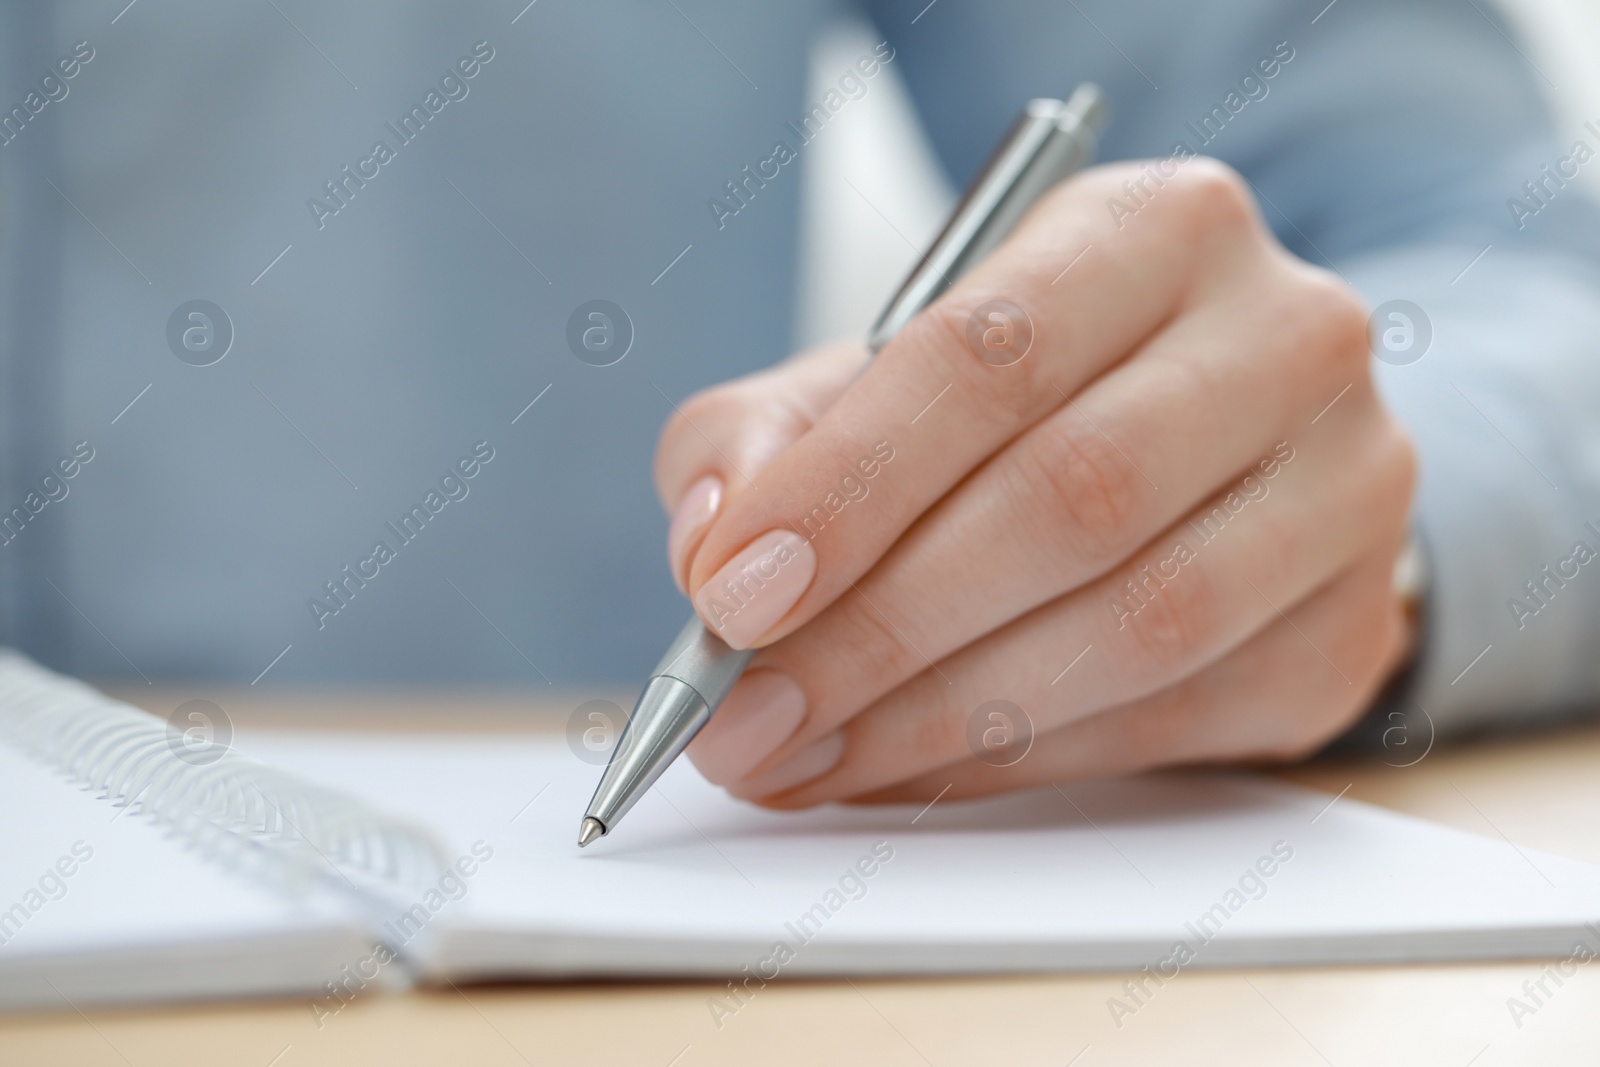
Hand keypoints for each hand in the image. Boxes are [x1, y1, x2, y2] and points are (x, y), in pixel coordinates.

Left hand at [654, 158, 1415, 807]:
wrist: (1218, 444)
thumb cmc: (1024, 400)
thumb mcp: (880, 369)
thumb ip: (770, 435)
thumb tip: (713, 550)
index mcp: (1158, 228)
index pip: (992, 354)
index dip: (851, 486)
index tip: (734, 595)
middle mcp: (1285, 339)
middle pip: (1072, 498)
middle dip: (879, 628)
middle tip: (750, 714)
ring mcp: (1346, 488)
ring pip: (1137, 625)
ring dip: (939, 716)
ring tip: (807, 754)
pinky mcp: (1348, 628)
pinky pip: (1172, 720)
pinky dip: (1018, 757)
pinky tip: (912, 764)